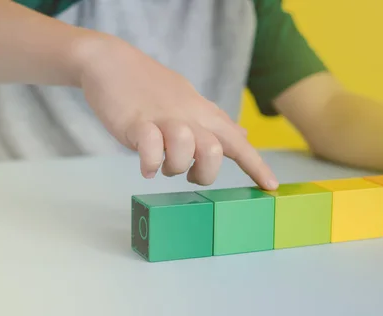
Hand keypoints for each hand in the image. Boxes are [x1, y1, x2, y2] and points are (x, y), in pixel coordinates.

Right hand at [77, 34, 277, 189]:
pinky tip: (144, 165)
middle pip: (213, 152)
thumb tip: (242, 136)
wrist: (111, 61)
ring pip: (185, 151)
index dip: (256, 166)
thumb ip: (216, 121)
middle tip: (186, 173)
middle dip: (203, 173)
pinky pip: (151, 151)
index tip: (272, 187)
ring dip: (172, 168)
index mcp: (202, 113)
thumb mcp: (190, 100)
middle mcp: (188, 117)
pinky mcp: (137, 124)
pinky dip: (149, 165)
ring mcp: (162, 120)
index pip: (237, 142)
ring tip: (159, 162)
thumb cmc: (150, 86)